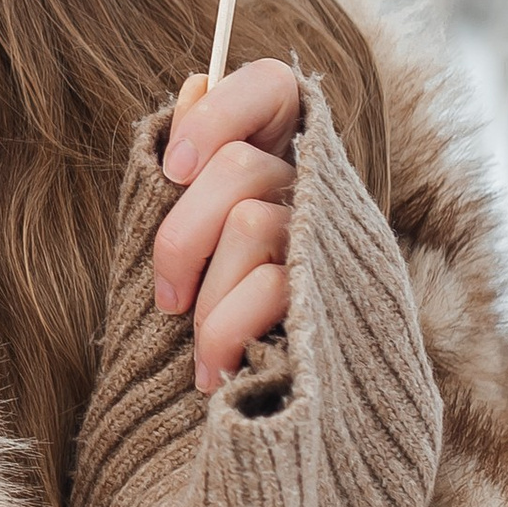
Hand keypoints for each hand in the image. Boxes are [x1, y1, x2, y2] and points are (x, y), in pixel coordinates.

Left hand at [154, 58, 301, 393]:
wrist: (293, 422)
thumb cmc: (230, 317)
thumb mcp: (203, 238)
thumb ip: (197, 169)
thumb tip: (193, 84)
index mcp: (283, 162)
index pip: (271, 87)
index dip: (218, 114)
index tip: (173, 169)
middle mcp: (318, 191)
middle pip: (240, 167)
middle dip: (182, 237)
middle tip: (167, 299)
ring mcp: (332, 241)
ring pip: (250, 224)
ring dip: (207, 300)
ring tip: (200, 353)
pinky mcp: (340, 293)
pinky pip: (270, 286)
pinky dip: (226, 329)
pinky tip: (216, 369)